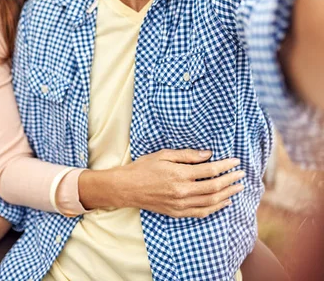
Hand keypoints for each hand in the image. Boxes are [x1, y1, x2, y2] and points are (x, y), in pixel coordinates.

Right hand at [79, 149, 243, 218]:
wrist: (127, 188)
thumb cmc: (144, 167)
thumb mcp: (164, 155)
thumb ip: (187, 155)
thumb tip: (208, 154)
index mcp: (179, 175)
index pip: (209, 170)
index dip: (225, 166)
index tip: (235, 161)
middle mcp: (182, 192)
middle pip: (214, 188)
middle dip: (230, 180)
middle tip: (241, 174)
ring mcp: (180, 205)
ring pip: (210, 202)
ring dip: (227, 195)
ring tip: (237, 187)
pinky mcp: (177, 213)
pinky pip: (201, 213)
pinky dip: (215, 208)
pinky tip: (224, 202)